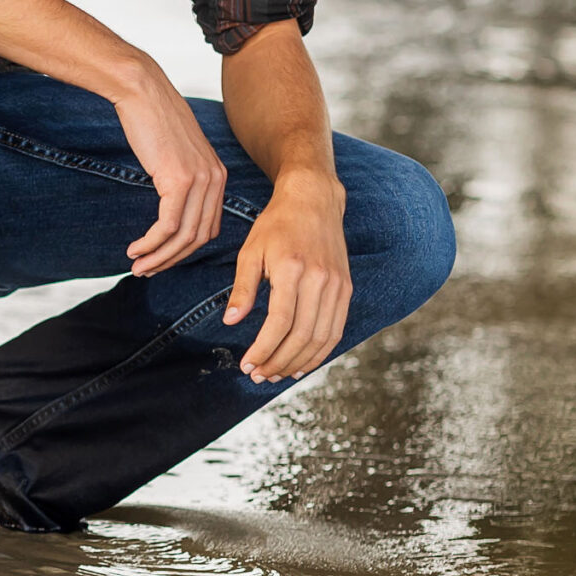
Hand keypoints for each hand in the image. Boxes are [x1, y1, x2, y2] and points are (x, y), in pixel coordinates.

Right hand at [112, 61, 229, 276]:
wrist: (142, 91)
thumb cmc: (153, 119)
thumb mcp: (177, 154)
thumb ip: (182, 179)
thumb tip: (172, 207)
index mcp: (218, 175)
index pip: (208, 227)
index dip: (184, 250)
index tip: (162, 258)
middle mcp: (215, 180)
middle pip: (199, 237)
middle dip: (172, 259)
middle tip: (147, 270)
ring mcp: (200, 181)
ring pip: (183, 237)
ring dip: (159, 257)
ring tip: (137, 266)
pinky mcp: (179, 181)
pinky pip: (167, 226)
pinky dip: (151, 243)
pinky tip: (135, 249)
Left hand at [224, 172, 352, 381]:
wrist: (314, 200)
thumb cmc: (276, 224)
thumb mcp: (250, 251)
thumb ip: (243, 288)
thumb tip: (230, 322)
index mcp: (292, 269)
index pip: (280, 322)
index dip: (263, 349)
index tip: (247, 364)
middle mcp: (320, 279)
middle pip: (302, 336)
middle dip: (278, 362)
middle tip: (258, 375)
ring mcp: (337, 285)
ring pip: (321, 338)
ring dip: (298, 363)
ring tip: (276, 374)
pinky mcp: (345, 289)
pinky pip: (335, 330)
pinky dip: (319, 352)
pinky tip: (301, 364)